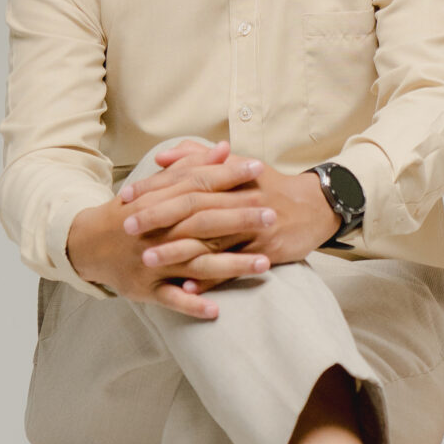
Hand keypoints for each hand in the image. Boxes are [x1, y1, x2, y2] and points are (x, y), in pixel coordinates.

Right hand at [66, 142, 276, 315]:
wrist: (86, 244)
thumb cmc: (130, 212)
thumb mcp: (157, 187)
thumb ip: (192, 167)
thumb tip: (225, 148)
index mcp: (159, 202)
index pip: (198, 184)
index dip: (229, 176)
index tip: (260, 170)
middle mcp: (156, 231)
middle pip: (201, 222)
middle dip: (239, 219)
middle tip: (273, 215)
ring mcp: (151, 262)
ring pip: (194, 263)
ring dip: (230, 265)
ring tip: (264, 264)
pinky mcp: (145, 289)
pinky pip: (171, 298)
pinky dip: (192, 304)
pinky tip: (217, 309)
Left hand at [139, 148, 341, 267]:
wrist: (317, 206)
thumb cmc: (271, 187)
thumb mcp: (238, 165)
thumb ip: (198, 159)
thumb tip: (162, 157)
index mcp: (231, 177)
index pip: (186, 180)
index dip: (155, 188)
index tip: (126, 197)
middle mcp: (240, 199)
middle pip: (193, 207)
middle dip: (158, 217)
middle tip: (126, 226)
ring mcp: (254, 226)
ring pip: (210, 238)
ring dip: (177, 250)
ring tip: (148, 259)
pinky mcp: (267, 250)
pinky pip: (234, 266)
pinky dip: (210, 277)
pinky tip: (187, 286)